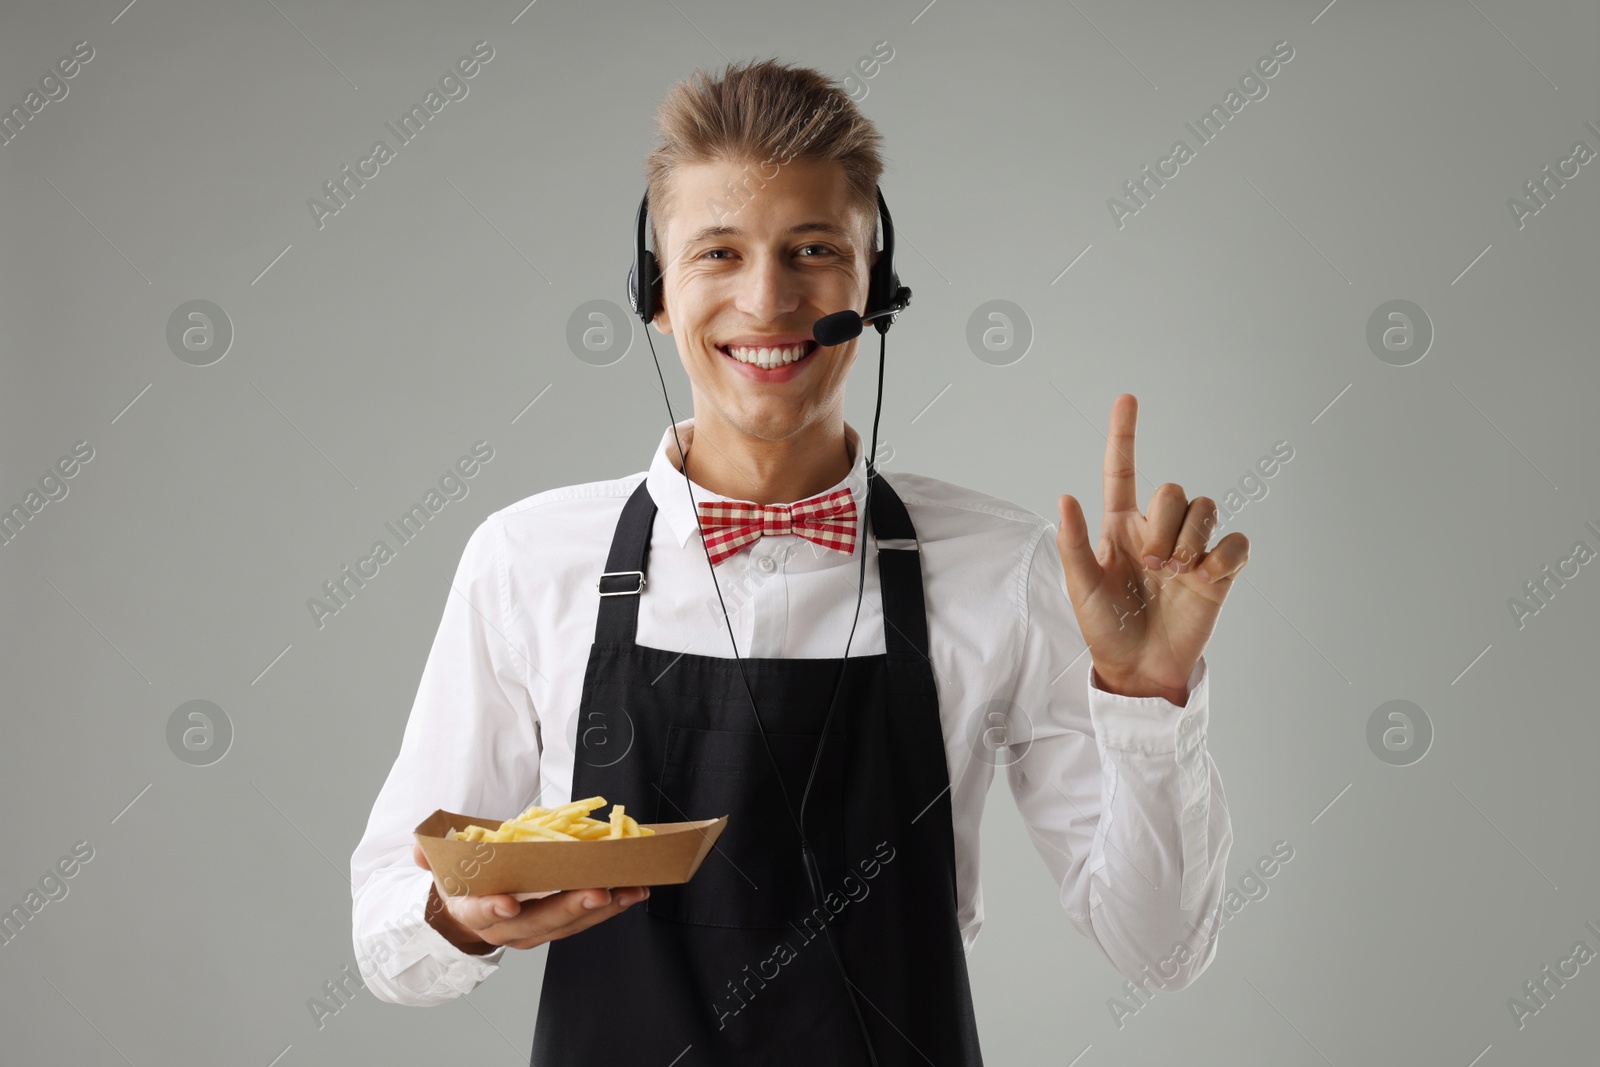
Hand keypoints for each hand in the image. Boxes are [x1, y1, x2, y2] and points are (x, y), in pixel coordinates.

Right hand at [413, 844, 648, 953]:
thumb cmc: (462, 884)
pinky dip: (611, 906)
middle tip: (597, 892)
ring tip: (628, 890)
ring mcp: (534, 930)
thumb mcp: (442, 870)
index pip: (480, 914)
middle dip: (570, 908)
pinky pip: (585, 920)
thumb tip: (418, 850)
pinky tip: (633, 892)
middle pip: (539, 922)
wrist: (469, 915)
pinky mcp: (558, 926)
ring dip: (602, 908)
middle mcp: (506, 928)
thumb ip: (432, 858)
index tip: (507, 904)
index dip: (492, 910)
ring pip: (569, 924)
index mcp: (472, 911)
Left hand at [1056, 394, 1248, 703]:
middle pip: (1174, 490)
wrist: (1138, 669)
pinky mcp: (1219, 572)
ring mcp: (1190, 549)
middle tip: (1153, 565)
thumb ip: (1074, 543)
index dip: (1125, 434)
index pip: (1123, 470)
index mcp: (1120, 527)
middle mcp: (1157, 530)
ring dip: (1189, 539)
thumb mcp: (1081, 588)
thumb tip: (1065, 497)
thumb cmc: (1105, 627)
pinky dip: (1223, 556)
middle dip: (1165, 523)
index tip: (1127, 398)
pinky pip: (1235, 542)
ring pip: (1205, 507)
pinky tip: (1204, 580)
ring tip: (1175, 575)